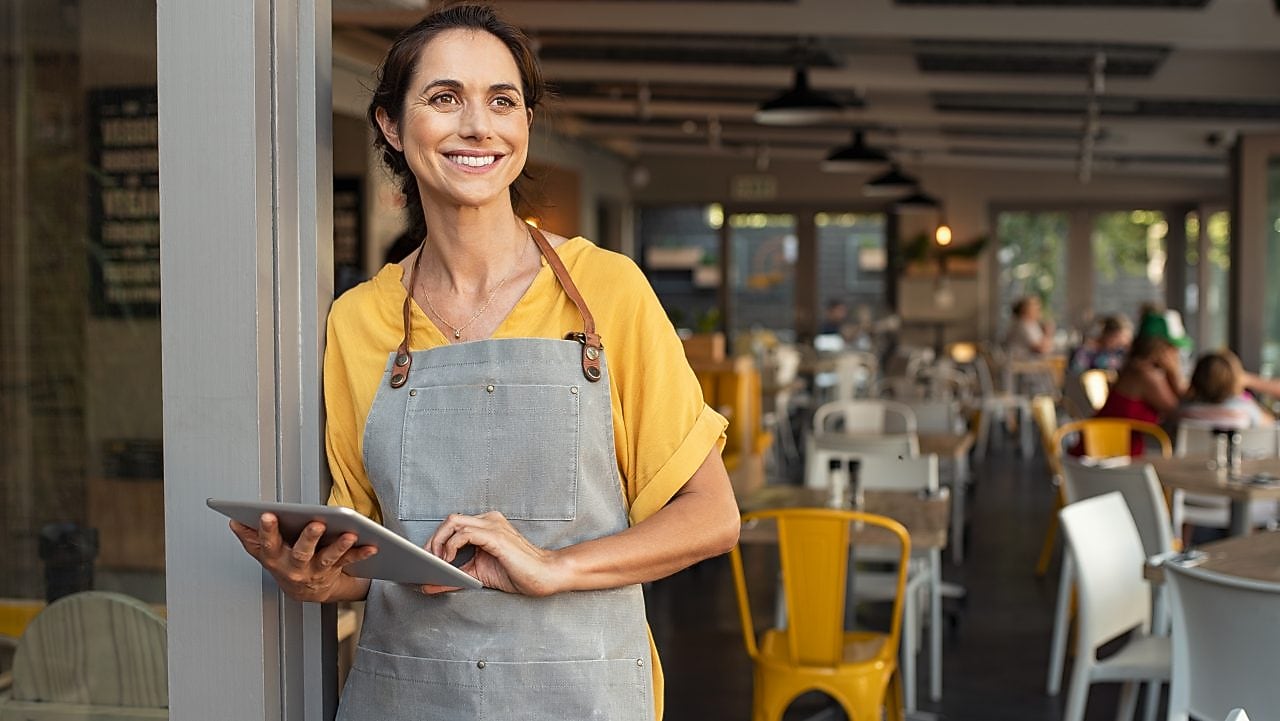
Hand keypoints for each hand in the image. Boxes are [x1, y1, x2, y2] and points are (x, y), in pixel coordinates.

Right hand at [229, 513, 375, 601]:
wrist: (305, 592)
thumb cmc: (284, 563)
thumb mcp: (264, 552)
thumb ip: (251, 537)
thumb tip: (235, 521)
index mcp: (275, 558)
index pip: (268, 543)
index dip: (267, 530)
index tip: (268, 514)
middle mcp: (295, 567)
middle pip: (301, 552)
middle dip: (309, 538)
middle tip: (316, 523)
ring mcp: (316, 571)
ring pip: (328, 558)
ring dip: (339, 546)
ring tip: (351, 534)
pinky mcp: (335, 571)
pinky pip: (349, 562)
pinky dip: (361, 553)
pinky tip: (372, 545)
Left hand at [422, 512, 563, 596]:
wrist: (544, 576)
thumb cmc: (517, 573)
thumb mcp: (478, 575)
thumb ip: (455, 577)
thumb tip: (428, 585)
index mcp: (486, 525)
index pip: (453, 524)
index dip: (435, 539)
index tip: (424, 558)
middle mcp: (489, 520)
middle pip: (450, 520)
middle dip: (432, 540)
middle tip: (426, 561)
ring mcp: (493, 526)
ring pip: (453, 522)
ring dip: (439, 542)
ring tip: (436, 562)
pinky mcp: (495, 536)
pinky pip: (465, 534)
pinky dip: (451, 547)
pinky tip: (449, 561)